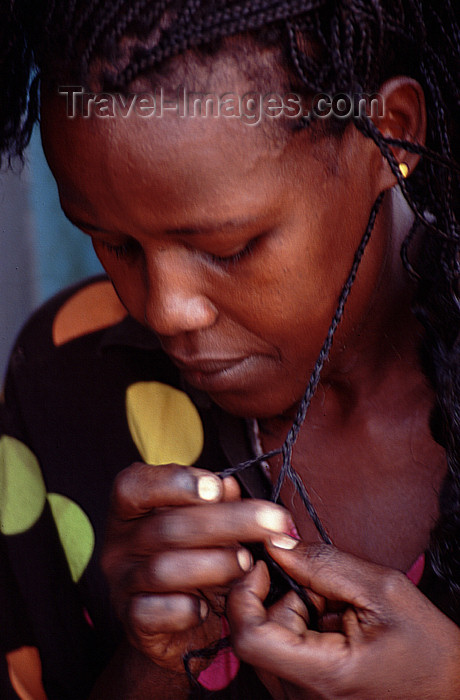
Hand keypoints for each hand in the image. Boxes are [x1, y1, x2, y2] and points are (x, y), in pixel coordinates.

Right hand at [101, 462, 292, 673]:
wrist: (175, 627)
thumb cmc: (193, 560)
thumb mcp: (205, 527)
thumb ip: (215, 504)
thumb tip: (229, 486)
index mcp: (131, 510)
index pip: (134, 485)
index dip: (174, 482)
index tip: (218, 487)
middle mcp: (119, 544)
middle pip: (167, 526)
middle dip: (228, 521)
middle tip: (271, 522)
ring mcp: (122, 584)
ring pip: (164, 569)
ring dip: (214, 565)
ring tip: (247, 563)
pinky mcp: (132, 622)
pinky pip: (156, 614)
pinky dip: (186, 611)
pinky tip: (209, 608)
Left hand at [228, 542, 459, 698]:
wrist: (452, 688)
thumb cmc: (428, 649)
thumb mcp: (383, 591)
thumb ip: (325, 564)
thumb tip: (279, 546)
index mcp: (324, 675)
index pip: (249, 637)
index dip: (246, 595)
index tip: (264, 566)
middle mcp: (305, 696)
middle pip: (257, 634)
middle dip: (283, 598)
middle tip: (324, 589)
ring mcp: (304, 699)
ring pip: (269, 641)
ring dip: (294, 613)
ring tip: (338, 612)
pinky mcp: (307, 694)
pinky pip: (283, 652)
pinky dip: (301, 628)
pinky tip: (334, 627)